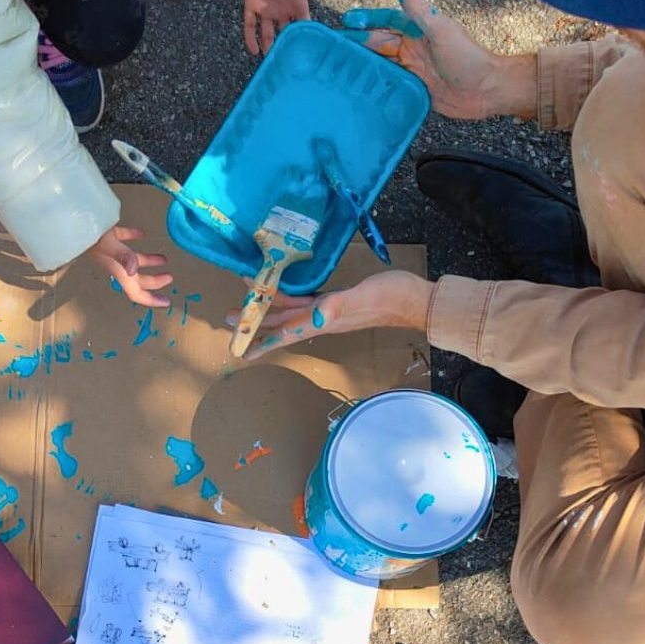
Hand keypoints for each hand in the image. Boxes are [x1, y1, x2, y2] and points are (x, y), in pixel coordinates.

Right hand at [84, 225, 172, 307]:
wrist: (74, 221)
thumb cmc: (91, 236)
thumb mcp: (109, 247)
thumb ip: (123, 257)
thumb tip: (134, 271)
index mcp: (118, 271)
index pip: (136, 293)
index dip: (151, 300)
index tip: (166, 302)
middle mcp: (116, 264)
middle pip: (138, 280)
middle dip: (154, 281)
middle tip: (169, 277)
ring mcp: (113, 251)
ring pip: (134, 261)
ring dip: (149, 262)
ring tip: (163, 259)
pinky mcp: (109, 236)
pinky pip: (125, 239)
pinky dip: (134, 237)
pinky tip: (142, 234)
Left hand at [227, 271, 432, 359]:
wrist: (414, 299)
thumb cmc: (391, 298)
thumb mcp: (363, 298)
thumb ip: (339, 306)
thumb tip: (317, 316)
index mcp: (324, 320)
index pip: (285, 332)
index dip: (262, 339)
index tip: (240, 349)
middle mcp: (322, 319)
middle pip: (282, 323)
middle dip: (256, 324)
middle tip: (230, 320)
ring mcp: (329, 312)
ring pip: (291, 313)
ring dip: (269, 311)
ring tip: (248, 307)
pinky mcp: (337, 302)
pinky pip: (306, 303)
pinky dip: (290, 299)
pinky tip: (284, 294)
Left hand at [242, 0, 316, 55]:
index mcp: (295, 7)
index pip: (302, 26)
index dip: (304, 39)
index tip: (306, 53)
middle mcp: (282, 13)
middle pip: (284, 34)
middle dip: (285, 47)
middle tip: (286, 62)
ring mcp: (266, 11)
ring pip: (267, 33)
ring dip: (268, 46)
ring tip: (270, 60)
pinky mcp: (252, 6)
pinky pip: (250, 25)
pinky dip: (250, 38)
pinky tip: (253, 50)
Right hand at [341, 0, 505, 119]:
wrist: (486, 91)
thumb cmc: (468, 58)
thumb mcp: (442, 31)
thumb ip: (420, 10)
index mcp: (418, 30)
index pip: (386, 21)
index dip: (367, 20)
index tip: (346, 20)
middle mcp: (413, 48)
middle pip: (380, 43)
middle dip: (358, 44)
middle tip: (334, 48)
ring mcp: (414, 69)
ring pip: (383, 64)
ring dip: (364, 65)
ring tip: (341, 69)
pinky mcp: (415, 90)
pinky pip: (391, 85)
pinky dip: (377, 85)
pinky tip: (361, 89)